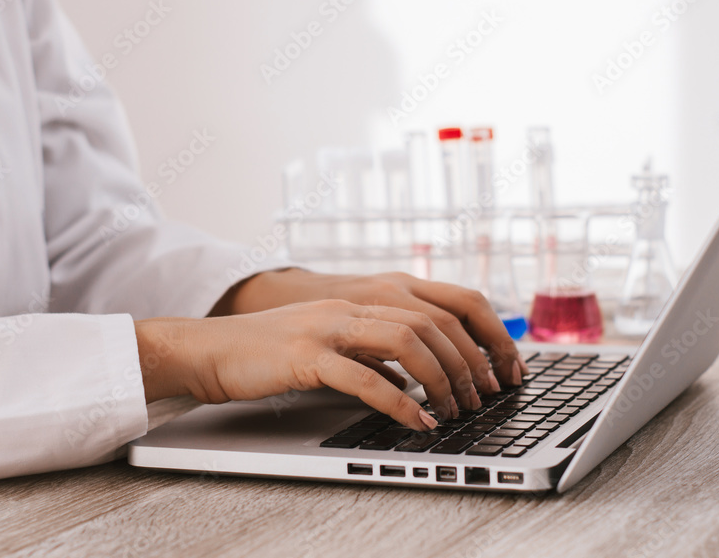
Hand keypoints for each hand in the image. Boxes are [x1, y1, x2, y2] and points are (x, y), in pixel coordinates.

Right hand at [136, 299, 495, 431]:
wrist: (213, 348)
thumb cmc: (273, 352)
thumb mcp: (335, 344)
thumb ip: (374, 353)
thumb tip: (412, 380)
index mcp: (368, 298)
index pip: (447, 302)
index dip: (485, 334)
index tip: (505, 368)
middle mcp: (355, 304)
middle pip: (435, 321)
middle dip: (470, 361)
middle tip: (484, 396)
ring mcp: (331, 326)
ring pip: (407, 340)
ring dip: (440, 378)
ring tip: (454, 410)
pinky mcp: (306, 356)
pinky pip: (363, 377)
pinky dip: (398, 402)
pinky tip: (415, 422)